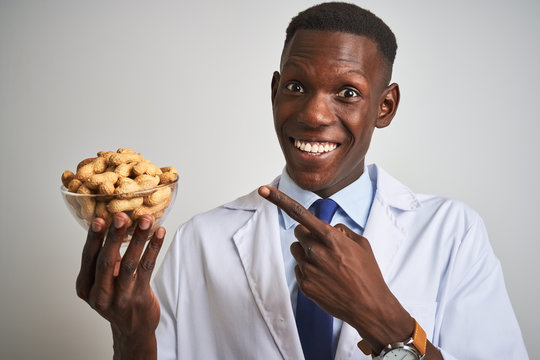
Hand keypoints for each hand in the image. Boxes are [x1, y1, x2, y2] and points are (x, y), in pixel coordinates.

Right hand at [76, 213, 163, 359]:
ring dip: (138, 239)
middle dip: (114, 236)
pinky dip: (153, 248)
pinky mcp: (139, 298)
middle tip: (122, 216)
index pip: (88, 258)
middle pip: (105, 261)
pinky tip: (159, 233)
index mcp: (86, 287)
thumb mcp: (104, 280)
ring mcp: (120, 298)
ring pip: (128, 264)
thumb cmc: (118, 296)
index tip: (99, 218)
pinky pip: (147, 268)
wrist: (133, 328)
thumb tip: (114, 222)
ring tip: (146, 220)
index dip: (94, 238)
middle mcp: (100, 294)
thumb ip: (105, 258)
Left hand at [258, 185, 412, 351]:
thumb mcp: (361, 244)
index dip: (279, 200)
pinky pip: (299, 268)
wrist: (369, 307)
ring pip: (296, 249)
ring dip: (307, 252)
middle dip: (308, 235)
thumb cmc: (368, 274)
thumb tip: (329, 228)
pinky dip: (309, 270)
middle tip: (325, 247)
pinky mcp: (304, 284)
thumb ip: (341, 231)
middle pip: (299, 232)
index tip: (264, 190)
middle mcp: (316, 251)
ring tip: (327, 265)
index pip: (300, 213)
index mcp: (330, 238)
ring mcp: (308, 269)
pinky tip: (325, 279)